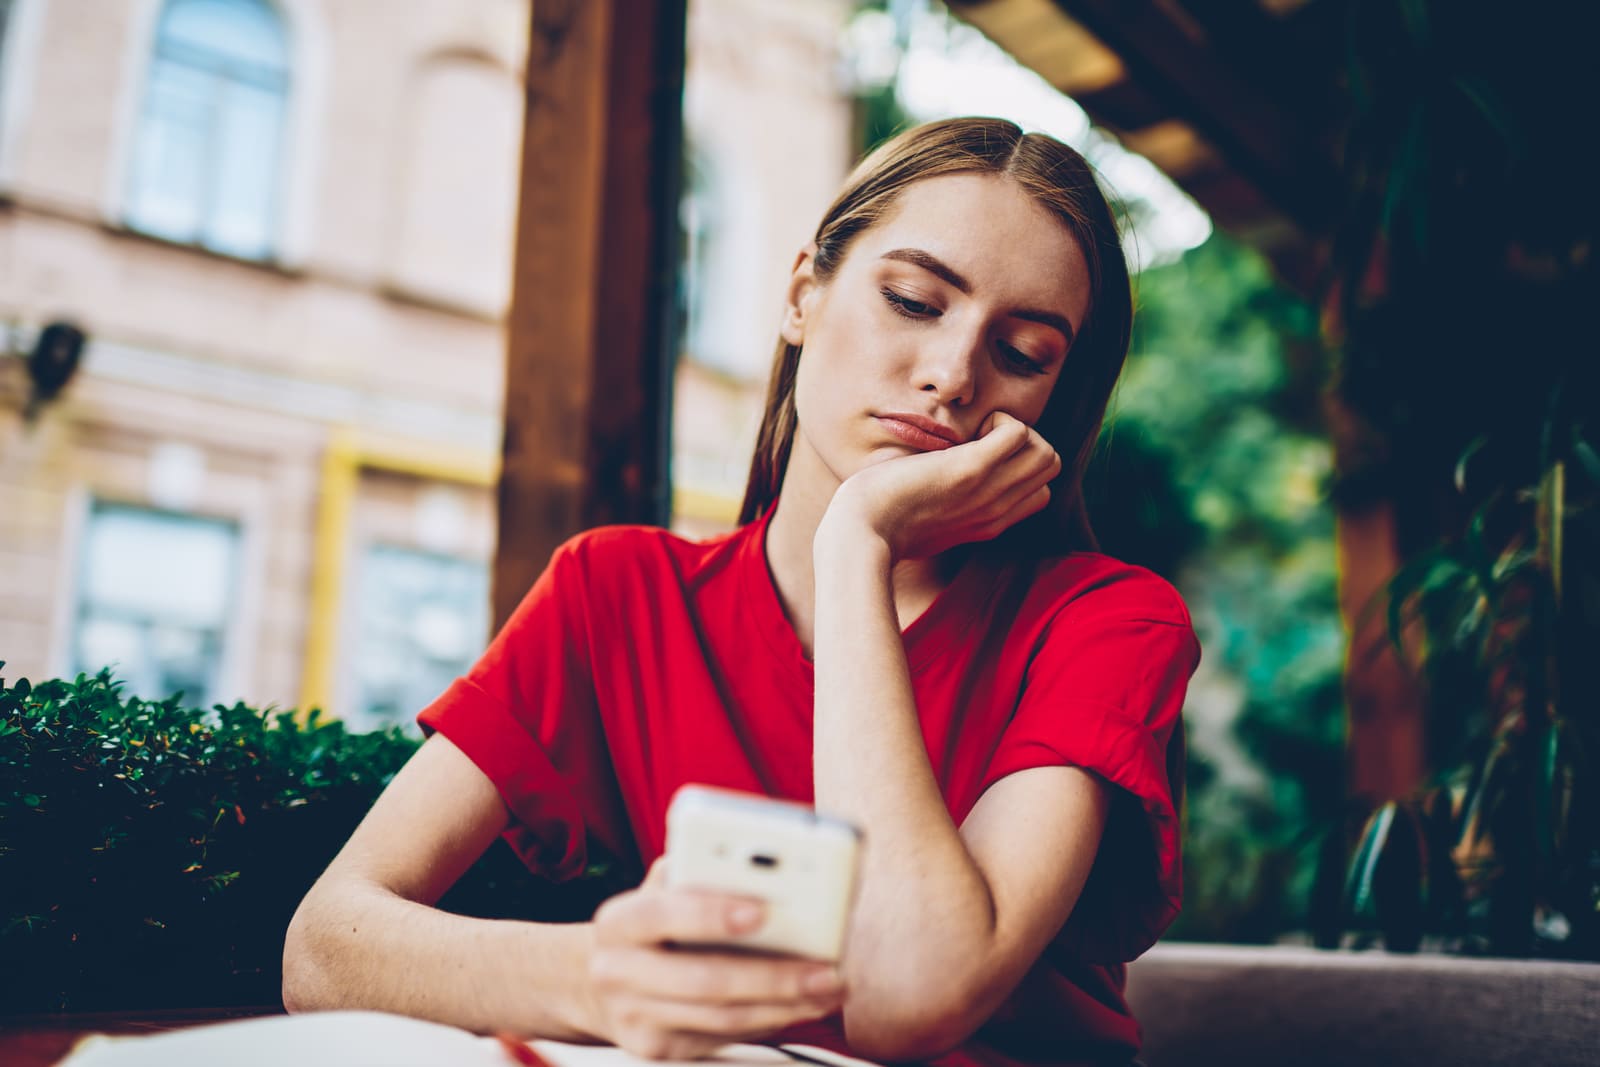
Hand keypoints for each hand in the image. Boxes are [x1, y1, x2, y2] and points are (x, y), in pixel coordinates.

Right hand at [582, 862, 845, 1060]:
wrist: (599, 979)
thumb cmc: (651, 924)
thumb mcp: (661, 888)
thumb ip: (698, 873)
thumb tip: (763, 868)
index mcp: (619, 920)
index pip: (663, 913)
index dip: (711, 913)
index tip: (764, 909)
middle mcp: (617, 971)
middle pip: (702, 979)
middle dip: (772, 975)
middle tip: (824, 968)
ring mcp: (634, 1016)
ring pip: (721, 1017)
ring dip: (783, 1005)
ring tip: (828, 987)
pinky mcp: (658, 1048)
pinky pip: (723, 1038)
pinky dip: (769, 1021)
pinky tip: (801, 1004)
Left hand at [822, 411, 1060, 561]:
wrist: (860, 535)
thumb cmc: (877, 525)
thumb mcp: (923, 522)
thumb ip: (944, 506)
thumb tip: (935, 485)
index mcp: (987, 523)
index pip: (1040, 493)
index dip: (1018, 469)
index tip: (979, 460)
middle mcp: (995, 511)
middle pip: (1050, 468)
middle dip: (1024, 443)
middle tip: (980, 441)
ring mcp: (987, 492)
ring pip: (1047, 453)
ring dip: (1016, 430)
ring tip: (977, 435)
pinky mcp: (971, 470)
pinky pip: (1020, 433)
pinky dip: (1000, 421)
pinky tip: (966, 432)